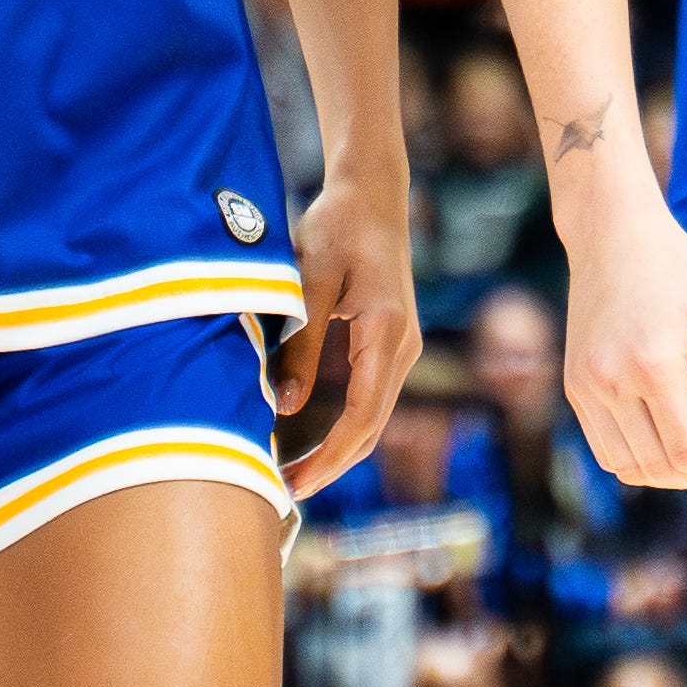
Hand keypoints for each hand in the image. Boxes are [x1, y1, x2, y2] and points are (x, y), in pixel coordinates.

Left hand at [272, 182, 419, 498]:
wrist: (373, 194)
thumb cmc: (338, 228)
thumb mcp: (311, 282)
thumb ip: (302, 345)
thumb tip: (287, 406)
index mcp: (386, 334)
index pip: (362, 417)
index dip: (329, 459)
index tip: (296, 484)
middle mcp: (403, 348)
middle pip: (372, 428)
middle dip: (331, 466)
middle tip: (284, 492)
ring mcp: (401, 348)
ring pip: (373, 417)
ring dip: (337, 450)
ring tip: (291, 474)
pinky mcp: (390, 343)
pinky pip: (370, 398)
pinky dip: (343, 426)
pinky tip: (310, 438)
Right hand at [560, 184, 686, 494]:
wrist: (610, 233)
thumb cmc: (670, 266)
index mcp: (651, 364)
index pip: (686, 449)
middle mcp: (610, 382)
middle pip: (656, 466)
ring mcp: (585, 386)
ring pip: (625, 466)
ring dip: (667, 477)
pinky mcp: (574, 386)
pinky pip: (603, 447)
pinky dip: (635, 461)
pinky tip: (665, 446)